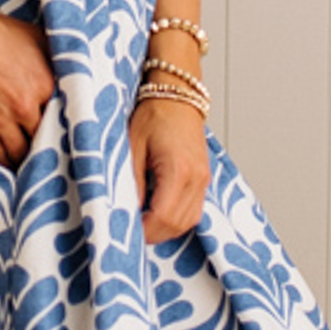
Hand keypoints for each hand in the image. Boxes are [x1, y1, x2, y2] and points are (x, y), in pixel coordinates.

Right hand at [0, 1, 54, 165]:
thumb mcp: (35, 37)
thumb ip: (56, 56)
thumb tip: (70, 67)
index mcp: (44, 85)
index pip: (64, 115)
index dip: (65, 122)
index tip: (69, 130)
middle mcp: (26, 107)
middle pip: (44, 138)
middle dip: (49, 145)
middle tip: (53, 153)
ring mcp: (1, 120)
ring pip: (21, 153)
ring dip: (28, 159)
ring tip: (33, 163)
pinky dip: (5, 162)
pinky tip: (11, 164)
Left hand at [130, 96, 209, 243]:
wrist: (177, 95)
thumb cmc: (154, 114)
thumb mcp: (132, 146)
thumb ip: (131, 182)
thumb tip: (126, 211)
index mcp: (179, 169)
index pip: (164, 216)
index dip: (144, 230)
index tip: (127, 232)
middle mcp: (197, 178)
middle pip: (177, 224)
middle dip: (153, 234)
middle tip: (130, 232)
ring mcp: (203, 180)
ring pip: (188, 222)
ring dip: (165, 229)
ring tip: (142, 224)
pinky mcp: (204, 180)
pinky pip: (193, 212)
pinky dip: (175, 220)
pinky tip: (158, 214)